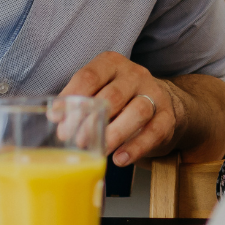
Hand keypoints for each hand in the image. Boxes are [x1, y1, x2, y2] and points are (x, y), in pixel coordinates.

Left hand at [62, 52, 177, 166]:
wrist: (165, 105)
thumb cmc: (122, 100)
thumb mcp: (101, 92)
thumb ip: (80, 101)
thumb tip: (56, 117)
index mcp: (112, 65)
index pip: (90, 76)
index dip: (72, 97)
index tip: (57, 118)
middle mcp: (135, 75)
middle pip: (112, 95)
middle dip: (91, 120)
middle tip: (77, 140)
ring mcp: (154, 95)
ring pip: (137, 111)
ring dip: (115, 133)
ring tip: (99, 149)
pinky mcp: (168, 117)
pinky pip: (153, 132)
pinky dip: (136, 147)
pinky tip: (120, 159)